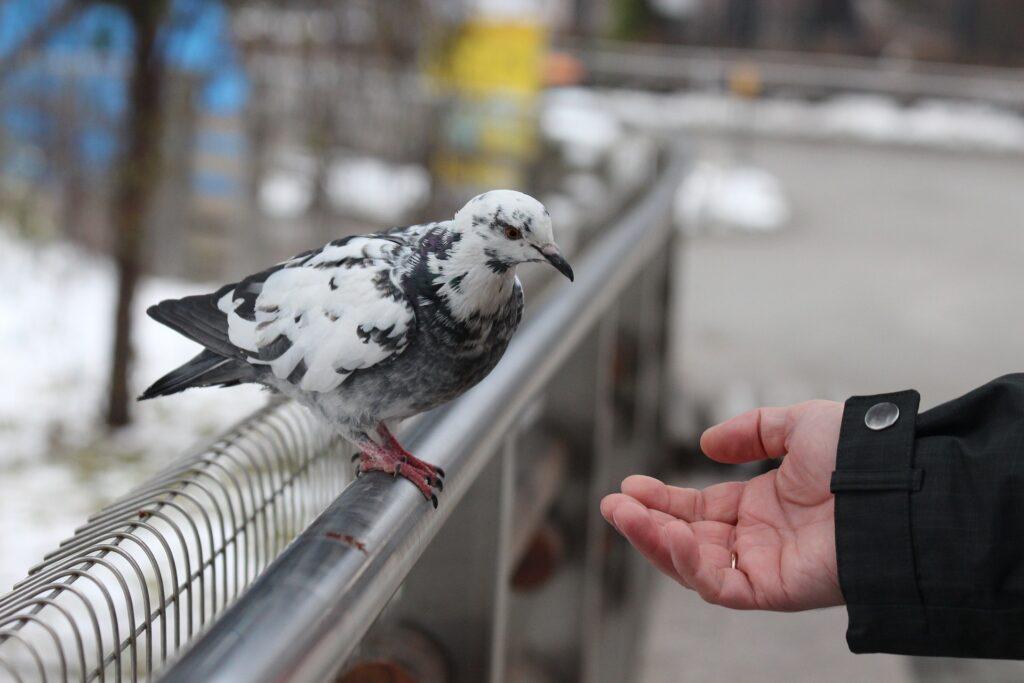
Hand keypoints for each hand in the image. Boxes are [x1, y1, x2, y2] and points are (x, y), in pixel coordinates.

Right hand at [601, 400, 844, 610]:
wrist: (892, 485)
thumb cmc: (857, 456)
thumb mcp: (797, 425)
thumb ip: (753, 430)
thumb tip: (708, 444)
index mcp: (761, 506)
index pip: (698, 509)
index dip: (662, 499)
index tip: (629, 486)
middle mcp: (757, 539)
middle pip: (687, 539)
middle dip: (646, 523)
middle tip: (612, 504)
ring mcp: (763, 566)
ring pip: (694, 565)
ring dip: (654, 541)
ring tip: (623, 514)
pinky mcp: (773, 589)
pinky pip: (720, 585)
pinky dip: (688, 563)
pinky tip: (668, 534)